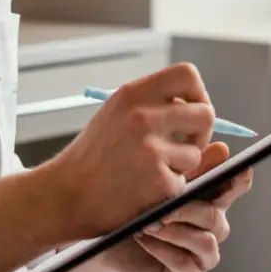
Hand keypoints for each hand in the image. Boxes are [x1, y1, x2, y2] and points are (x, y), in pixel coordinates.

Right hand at [43, 64, 215, 237]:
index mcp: (132, 95)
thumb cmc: (90, 158)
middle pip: (205, 113)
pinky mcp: (158, 181)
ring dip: (182, 166)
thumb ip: (150, 104)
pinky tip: (144, 190)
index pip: (187, 75)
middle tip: (186, 145)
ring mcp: (152, 149)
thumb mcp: (114, 115)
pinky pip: (183, 182)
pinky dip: (169, 190)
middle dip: (201, 133)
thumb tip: (195, 104)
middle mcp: (143, 116)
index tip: (192, 111)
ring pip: (197, 153)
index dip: (198, 94)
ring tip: (153, 171)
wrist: (64, 196)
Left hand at [65, 141, 253, 271]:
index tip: (237, 170)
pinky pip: (187, 264)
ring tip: (148, 222)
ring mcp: (202, 252)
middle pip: (218, 216)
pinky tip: (145, 238)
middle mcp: (211, 225)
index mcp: (208, 197)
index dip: (239, 179)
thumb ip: (188, 166)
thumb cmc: (131, 203)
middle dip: (190, 209)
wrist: (104, 234)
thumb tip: (222, 148)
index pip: (234, 186)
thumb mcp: (157, 179)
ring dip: (176, 230)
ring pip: (206, 241)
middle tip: (166, 204)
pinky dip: (164, 250)